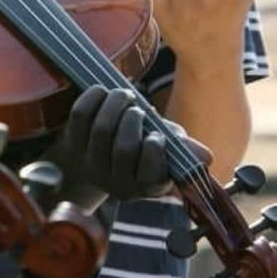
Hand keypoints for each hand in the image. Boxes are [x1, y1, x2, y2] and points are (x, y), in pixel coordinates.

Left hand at [63, 86, 171, 200]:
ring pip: (102, 129)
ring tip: (124, 95)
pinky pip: (81, 115)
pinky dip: (93, 97)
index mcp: (145, 186)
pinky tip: (103, 91)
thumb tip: (206, 157)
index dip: (153, 150)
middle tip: (137, 109)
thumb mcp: (164, 150)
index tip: (157, 135)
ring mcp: (91, 163)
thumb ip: (182, 149)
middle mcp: (117, 181)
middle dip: (133, 121)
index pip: (150, 175)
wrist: (93, 155)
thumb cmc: (138, 147)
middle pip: (124, 149)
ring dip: (115, 104)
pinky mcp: (71, 143)